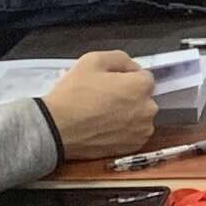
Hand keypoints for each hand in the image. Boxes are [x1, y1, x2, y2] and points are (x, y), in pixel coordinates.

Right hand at [36, 47, 162, 160]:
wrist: (56, 128)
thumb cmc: (74, 93)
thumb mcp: (93, 60)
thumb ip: (120, 58)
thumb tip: (132, 67)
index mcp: (142, 86)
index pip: (143, 76)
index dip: (125, 76)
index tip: (108, 82)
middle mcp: (149, 110)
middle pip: (143, 97)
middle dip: (129, 95)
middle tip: (104, 98)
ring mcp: (142, 131)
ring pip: (139, 116)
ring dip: (128, 113)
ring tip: (102, 115)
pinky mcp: (133, 147)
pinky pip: (133, 133)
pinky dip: (124, 130)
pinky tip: (105, 128)